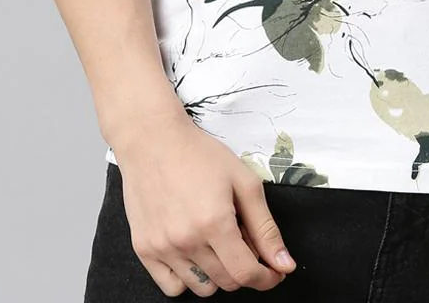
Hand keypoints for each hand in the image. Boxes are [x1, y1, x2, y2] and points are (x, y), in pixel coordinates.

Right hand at [109, 106, 297, 295]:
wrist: (154, 140)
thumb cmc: (200, 155)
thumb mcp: (244, 182)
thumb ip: (266, 227)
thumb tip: (285, 264)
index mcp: (215, 222)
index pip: (246, 273)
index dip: (266, 278)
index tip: (274, 272)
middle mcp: (186, 241)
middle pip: (226, 282)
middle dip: (244, 269)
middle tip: (243, 241)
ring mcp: (162, 248)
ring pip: (202, 287)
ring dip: (217, 273)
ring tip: (215, 242)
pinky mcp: (144, 250)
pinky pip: (172, 287)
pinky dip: (187, 278)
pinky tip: (193, 252)